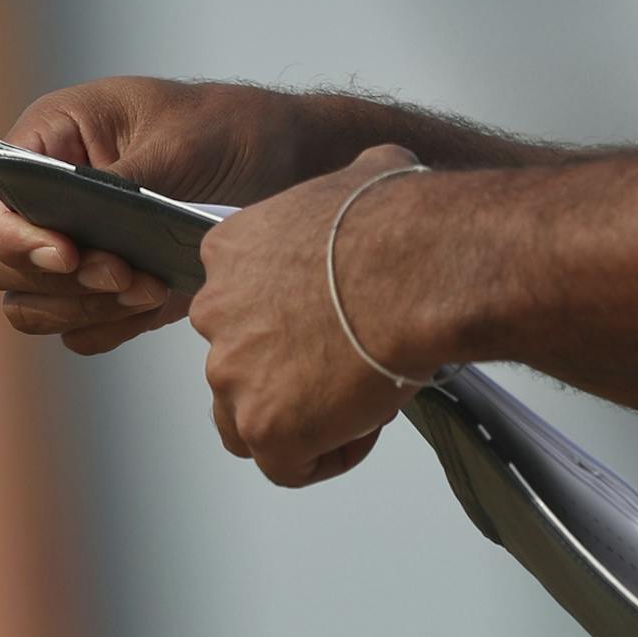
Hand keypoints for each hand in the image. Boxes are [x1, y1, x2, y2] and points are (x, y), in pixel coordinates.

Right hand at [0, 76, 312, 356]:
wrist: (289, 161)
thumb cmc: (232, 127)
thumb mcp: (181, 141)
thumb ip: (120, 181)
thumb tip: (72, 222)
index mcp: (52, 137)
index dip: (5, 231)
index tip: (64, 253)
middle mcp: (46, 194)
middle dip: (52, 278)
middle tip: (121, 273)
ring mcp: (69, 243)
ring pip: (28, 304)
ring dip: (84, 307)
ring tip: (153, 286)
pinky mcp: (100, 287)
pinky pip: (75, 330)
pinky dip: (110, 326)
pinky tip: (161, 301)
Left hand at [189, 143, 431, 487]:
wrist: (420, 267)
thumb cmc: (400, 222)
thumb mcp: (367, 172)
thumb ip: (346, 189)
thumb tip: (376, 178)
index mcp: (230, 250)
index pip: (236, 297)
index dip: (286, 313)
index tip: (325, 315)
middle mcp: (216, 312)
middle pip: (238, 359)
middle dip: (289, 366)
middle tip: (347, 357)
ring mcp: (234, 374)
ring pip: (250, 420)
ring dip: (299, 416)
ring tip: (357, 398)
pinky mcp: (267, 428)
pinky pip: (290, 465)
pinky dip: (328, 454)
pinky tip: (367, 423)